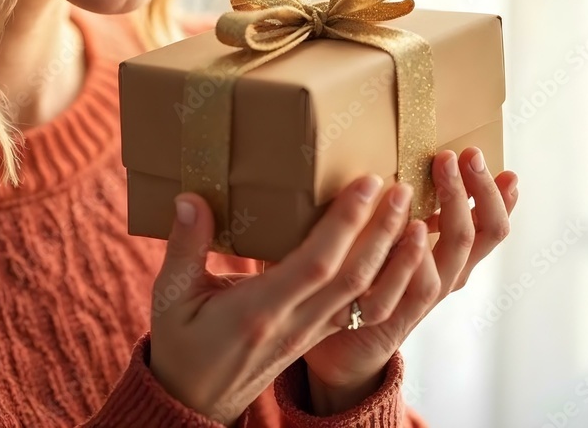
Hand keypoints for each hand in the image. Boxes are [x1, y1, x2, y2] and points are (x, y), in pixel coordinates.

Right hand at [147, 172, 434, 425]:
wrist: (195, 402)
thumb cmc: (180, 343)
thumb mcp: (170, 295)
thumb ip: (184, 246)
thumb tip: (190, 198)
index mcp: (259, 311)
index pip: (316, 264)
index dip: (346, 224)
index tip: (367, 185)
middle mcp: (294, 325)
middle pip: (353, 278)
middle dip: (382, 231)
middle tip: (401, 188)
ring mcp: (310, 334)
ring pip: (366, 297)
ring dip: (395, 258)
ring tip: (416, 217)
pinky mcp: (316, 337)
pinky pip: (362, 311)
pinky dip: (388, 281)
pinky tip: (399, 254)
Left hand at [301, 147, 518, 409]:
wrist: (345, 346)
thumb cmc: (370, 279)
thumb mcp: (398, 240)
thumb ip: (408, 211)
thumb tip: (405, 158)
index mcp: (450, 261)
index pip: (490, 229)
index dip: (500, 201)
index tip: (506, 170)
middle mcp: (444, 280)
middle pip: (476, 235)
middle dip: (475, 191)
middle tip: (465, 154)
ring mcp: (420, 299)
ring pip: (449, 256)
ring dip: (450, 208)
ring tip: (442, 170)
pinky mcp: (390, 315)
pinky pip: (410, 286)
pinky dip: (416, 254)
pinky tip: (416, 225)